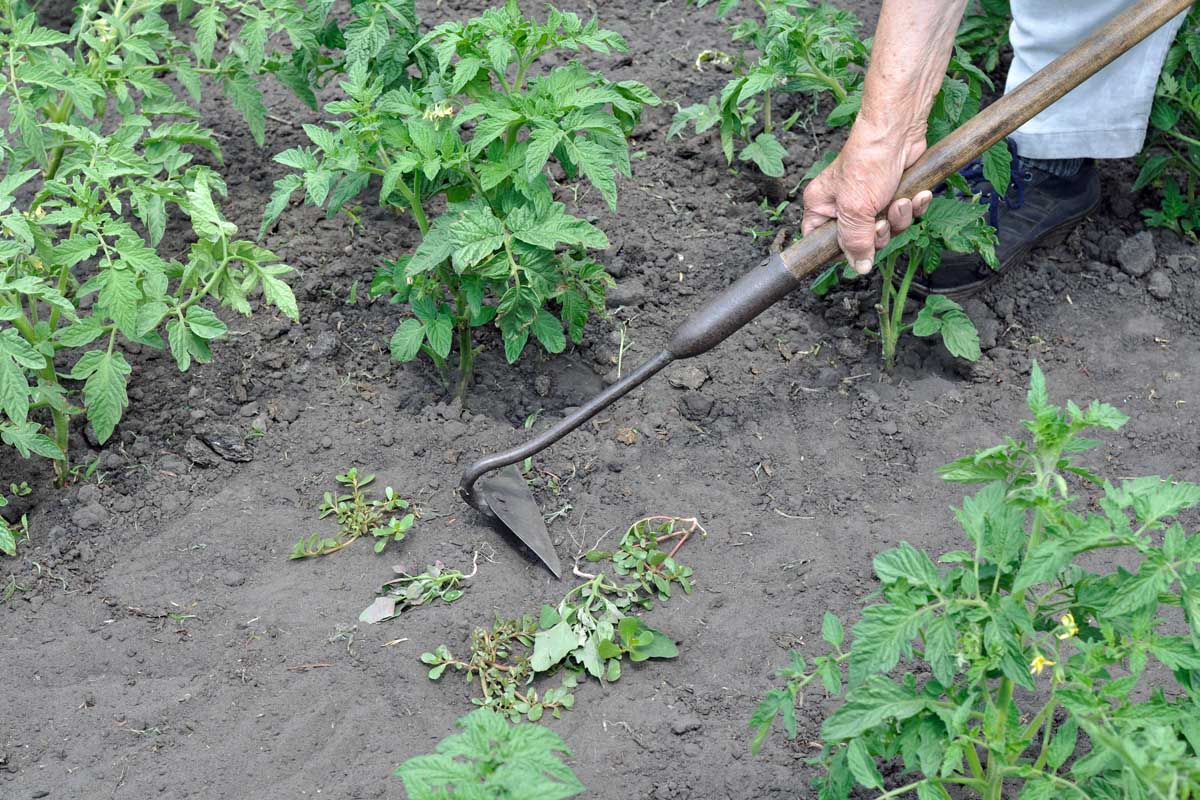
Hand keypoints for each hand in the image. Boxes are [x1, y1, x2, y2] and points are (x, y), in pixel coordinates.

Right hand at [801, 122, 932, 274]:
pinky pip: (903, 214)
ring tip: (900, 201)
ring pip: (886, 229)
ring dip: (899, 218)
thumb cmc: (868, 160)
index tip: (857, 251)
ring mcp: (869, 200)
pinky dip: (913, 207)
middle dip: (879, 233)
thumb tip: (860, 267)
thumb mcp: (855, 209)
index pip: (820, 241)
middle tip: (881, 221)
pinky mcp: (892, 193)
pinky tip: (916, 195)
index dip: (840, 251)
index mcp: (822, 207)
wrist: (900, 130)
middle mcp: (843, 205)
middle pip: (860, 240)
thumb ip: (855, 242)